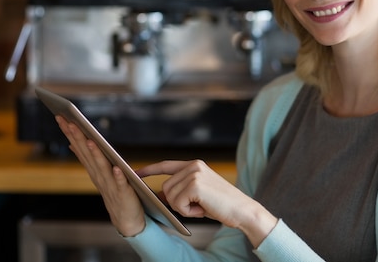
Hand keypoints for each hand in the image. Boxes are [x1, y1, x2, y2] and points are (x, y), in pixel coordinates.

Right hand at [56, 116, 145, 236]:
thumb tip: (73, 143)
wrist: (126, 218)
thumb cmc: (114, 192)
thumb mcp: (98, 173)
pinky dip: (118, 176)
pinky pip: (121, 183)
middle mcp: (99, 176)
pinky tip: (116, 168)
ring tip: (90, 140)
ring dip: (95, 154)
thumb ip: (87, 158)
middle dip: (78, 137)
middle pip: (87, 154)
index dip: (71, 132)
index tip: (62, 116)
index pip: (80, 147)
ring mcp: (110, 185)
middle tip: (69, 121)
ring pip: (102, 167)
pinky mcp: (124, 193)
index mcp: (94, 169)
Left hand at [138, 160, 277, 246]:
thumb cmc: (221, 205)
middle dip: (177, 202)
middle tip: (197, 206)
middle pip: (166, 187)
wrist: (242, 210)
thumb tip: (161, 196)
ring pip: (170, 196)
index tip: (135, 173)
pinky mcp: (195, 184)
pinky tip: (203, 209)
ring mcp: (194, 173)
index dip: (149, 170)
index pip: (166, 165)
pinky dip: (188, 212)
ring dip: (183, 208)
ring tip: (202, 207)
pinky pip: (178, 203)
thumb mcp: (199, 195)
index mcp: (195, 165)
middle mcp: (194, 165)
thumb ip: (181, 190)